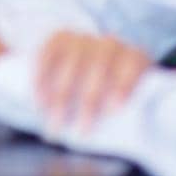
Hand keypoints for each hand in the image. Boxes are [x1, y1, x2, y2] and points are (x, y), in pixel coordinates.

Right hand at [34, 31, 151, 133]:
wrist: (87, 75)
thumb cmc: (113, 103)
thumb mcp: (131, 107)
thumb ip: (134, 116)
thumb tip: (134, 137)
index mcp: (135, 58)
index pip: (133, 63)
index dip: (124, 83)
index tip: (115, 110)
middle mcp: (110, 44)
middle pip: (100, 65)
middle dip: (89, 101)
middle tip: (82, 131)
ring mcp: (84, 39)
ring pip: (72, 62)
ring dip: (62, 95)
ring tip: (55, 124)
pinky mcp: (59, 39)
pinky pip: (49, 54)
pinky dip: (42, 79)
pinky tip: (40, 102)